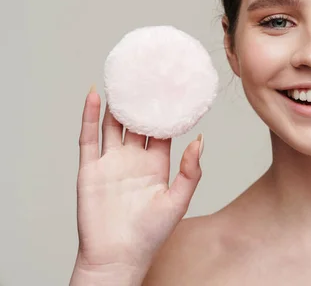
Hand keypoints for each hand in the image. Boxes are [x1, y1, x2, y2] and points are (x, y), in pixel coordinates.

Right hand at [71, 86, 202, 283]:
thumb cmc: (150, 234)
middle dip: (141, 100)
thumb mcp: (178, 200)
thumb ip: (191, 170)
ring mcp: (111, 162)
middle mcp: (133, 159)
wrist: (117, 256)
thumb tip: (200, 139)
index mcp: (156, 165)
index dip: (166, 110)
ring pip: (112, 125)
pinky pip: (88, 138)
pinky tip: (93, 95)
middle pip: (137, 122)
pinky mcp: (90, 169)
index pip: (162, 130)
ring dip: (116, 103)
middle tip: (146, 74)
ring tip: (121, 77)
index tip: (173, 88)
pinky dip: (89, 116)